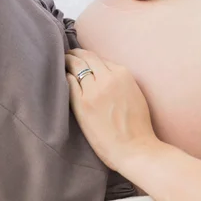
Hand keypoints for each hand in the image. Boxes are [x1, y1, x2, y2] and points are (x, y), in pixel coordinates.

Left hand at [65, 48, 157, 171]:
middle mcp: (108, 78)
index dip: (91, 58)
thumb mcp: (135, 94)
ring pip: (76, 66)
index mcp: (124, 75)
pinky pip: (69, 83)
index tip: (84, 59)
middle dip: (76, 53)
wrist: (134, 147)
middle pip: (87, 57)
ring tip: (62, 61)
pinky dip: (65, 78)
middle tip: (68, 54)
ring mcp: (93, 91)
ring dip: (68, 61)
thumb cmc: (138, 125)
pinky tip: (62, 78)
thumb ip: (122, 82)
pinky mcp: (82, 104)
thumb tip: (106, 75)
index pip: (102, 59)